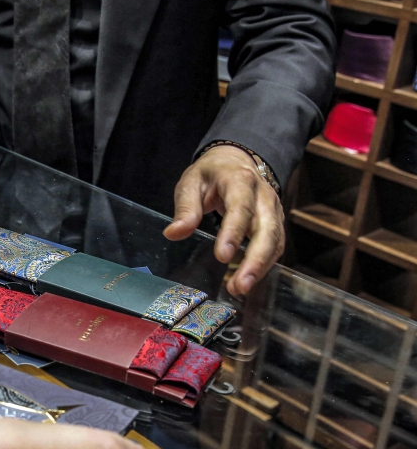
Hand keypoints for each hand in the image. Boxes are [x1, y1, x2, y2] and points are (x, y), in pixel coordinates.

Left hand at [166, 144, 284, 296]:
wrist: (236, 160)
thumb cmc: (211, 174)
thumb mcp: (191, 182)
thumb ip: (185, 208)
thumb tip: (173, 234)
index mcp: (240, 181)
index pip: (240, 208)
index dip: (234, 233)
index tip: (223, 257)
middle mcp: (263, 195)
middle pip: (267, 228)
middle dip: (255, 259)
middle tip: (240, 285)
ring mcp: (273, 209)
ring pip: (275, 240)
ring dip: (261, 267)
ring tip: (241, 289)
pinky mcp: (275, 222)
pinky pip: (275, 245)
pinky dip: (265, 265)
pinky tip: (249, 280)